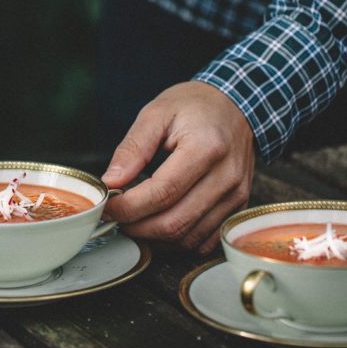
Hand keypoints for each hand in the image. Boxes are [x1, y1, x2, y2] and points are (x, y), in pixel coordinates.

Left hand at [101, 82, 254, 255]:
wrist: (235, 106)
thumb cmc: (194, 107)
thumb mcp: (156, 114)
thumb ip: (132, 149)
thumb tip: (111, 182)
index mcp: (206, 148)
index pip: (162, 192)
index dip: (130, 207)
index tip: (108, 206)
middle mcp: (226, 176)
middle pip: (175, 221)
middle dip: (137, 227)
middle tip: (117, 217)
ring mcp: (235, 195)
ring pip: (188, 237)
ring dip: (154, 237)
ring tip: (134, 220)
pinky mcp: (238, 206)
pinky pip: (204, 240)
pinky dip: (177, 240)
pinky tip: (159, 225)